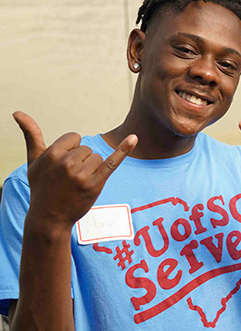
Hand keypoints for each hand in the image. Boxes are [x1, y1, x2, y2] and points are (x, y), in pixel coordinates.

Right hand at [13, 111, 137, 227]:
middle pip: (86, 148)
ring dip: (91, 169)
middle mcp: (67, 163)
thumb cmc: (41, 187)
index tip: (62, 166)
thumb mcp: (33, 161)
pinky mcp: (95, 184)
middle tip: (68, 179)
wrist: (49, 218)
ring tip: (77, 184)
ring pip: (96, 157)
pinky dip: (123, 150)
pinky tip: (134, 138)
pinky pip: (111, 162)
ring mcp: (82, 174)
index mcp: (52, 154)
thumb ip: (30, 135)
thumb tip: (17, 112)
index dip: (70, 150)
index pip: (74, 137)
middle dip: (80, 161)